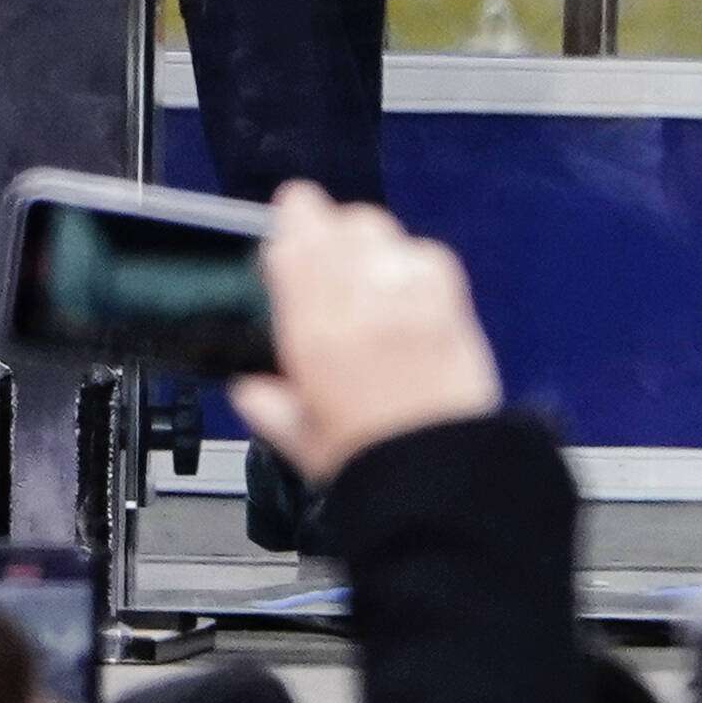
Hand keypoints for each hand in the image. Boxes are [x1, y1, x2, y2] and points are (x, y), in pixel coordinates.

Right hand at [222, 186, 498, 488]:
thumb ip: (273, 410)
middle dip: (327, 225)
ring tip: (363, 264)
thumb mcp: (305, 443)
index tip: (285, 225)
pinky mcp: (450, 307)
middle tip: (322, 244)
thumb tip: (251, 392)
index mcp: (315, 334)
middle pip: (341, 225)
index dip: (288, 224)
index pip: (295, 247)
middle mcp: (361, 304)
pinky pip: (428, 255)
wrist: (442, 479)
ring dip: (366, 239)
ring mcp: (410, 300)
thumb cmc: (371, 465)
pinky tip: (406, 282)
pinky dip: (412, 259)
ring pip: (383, 231)